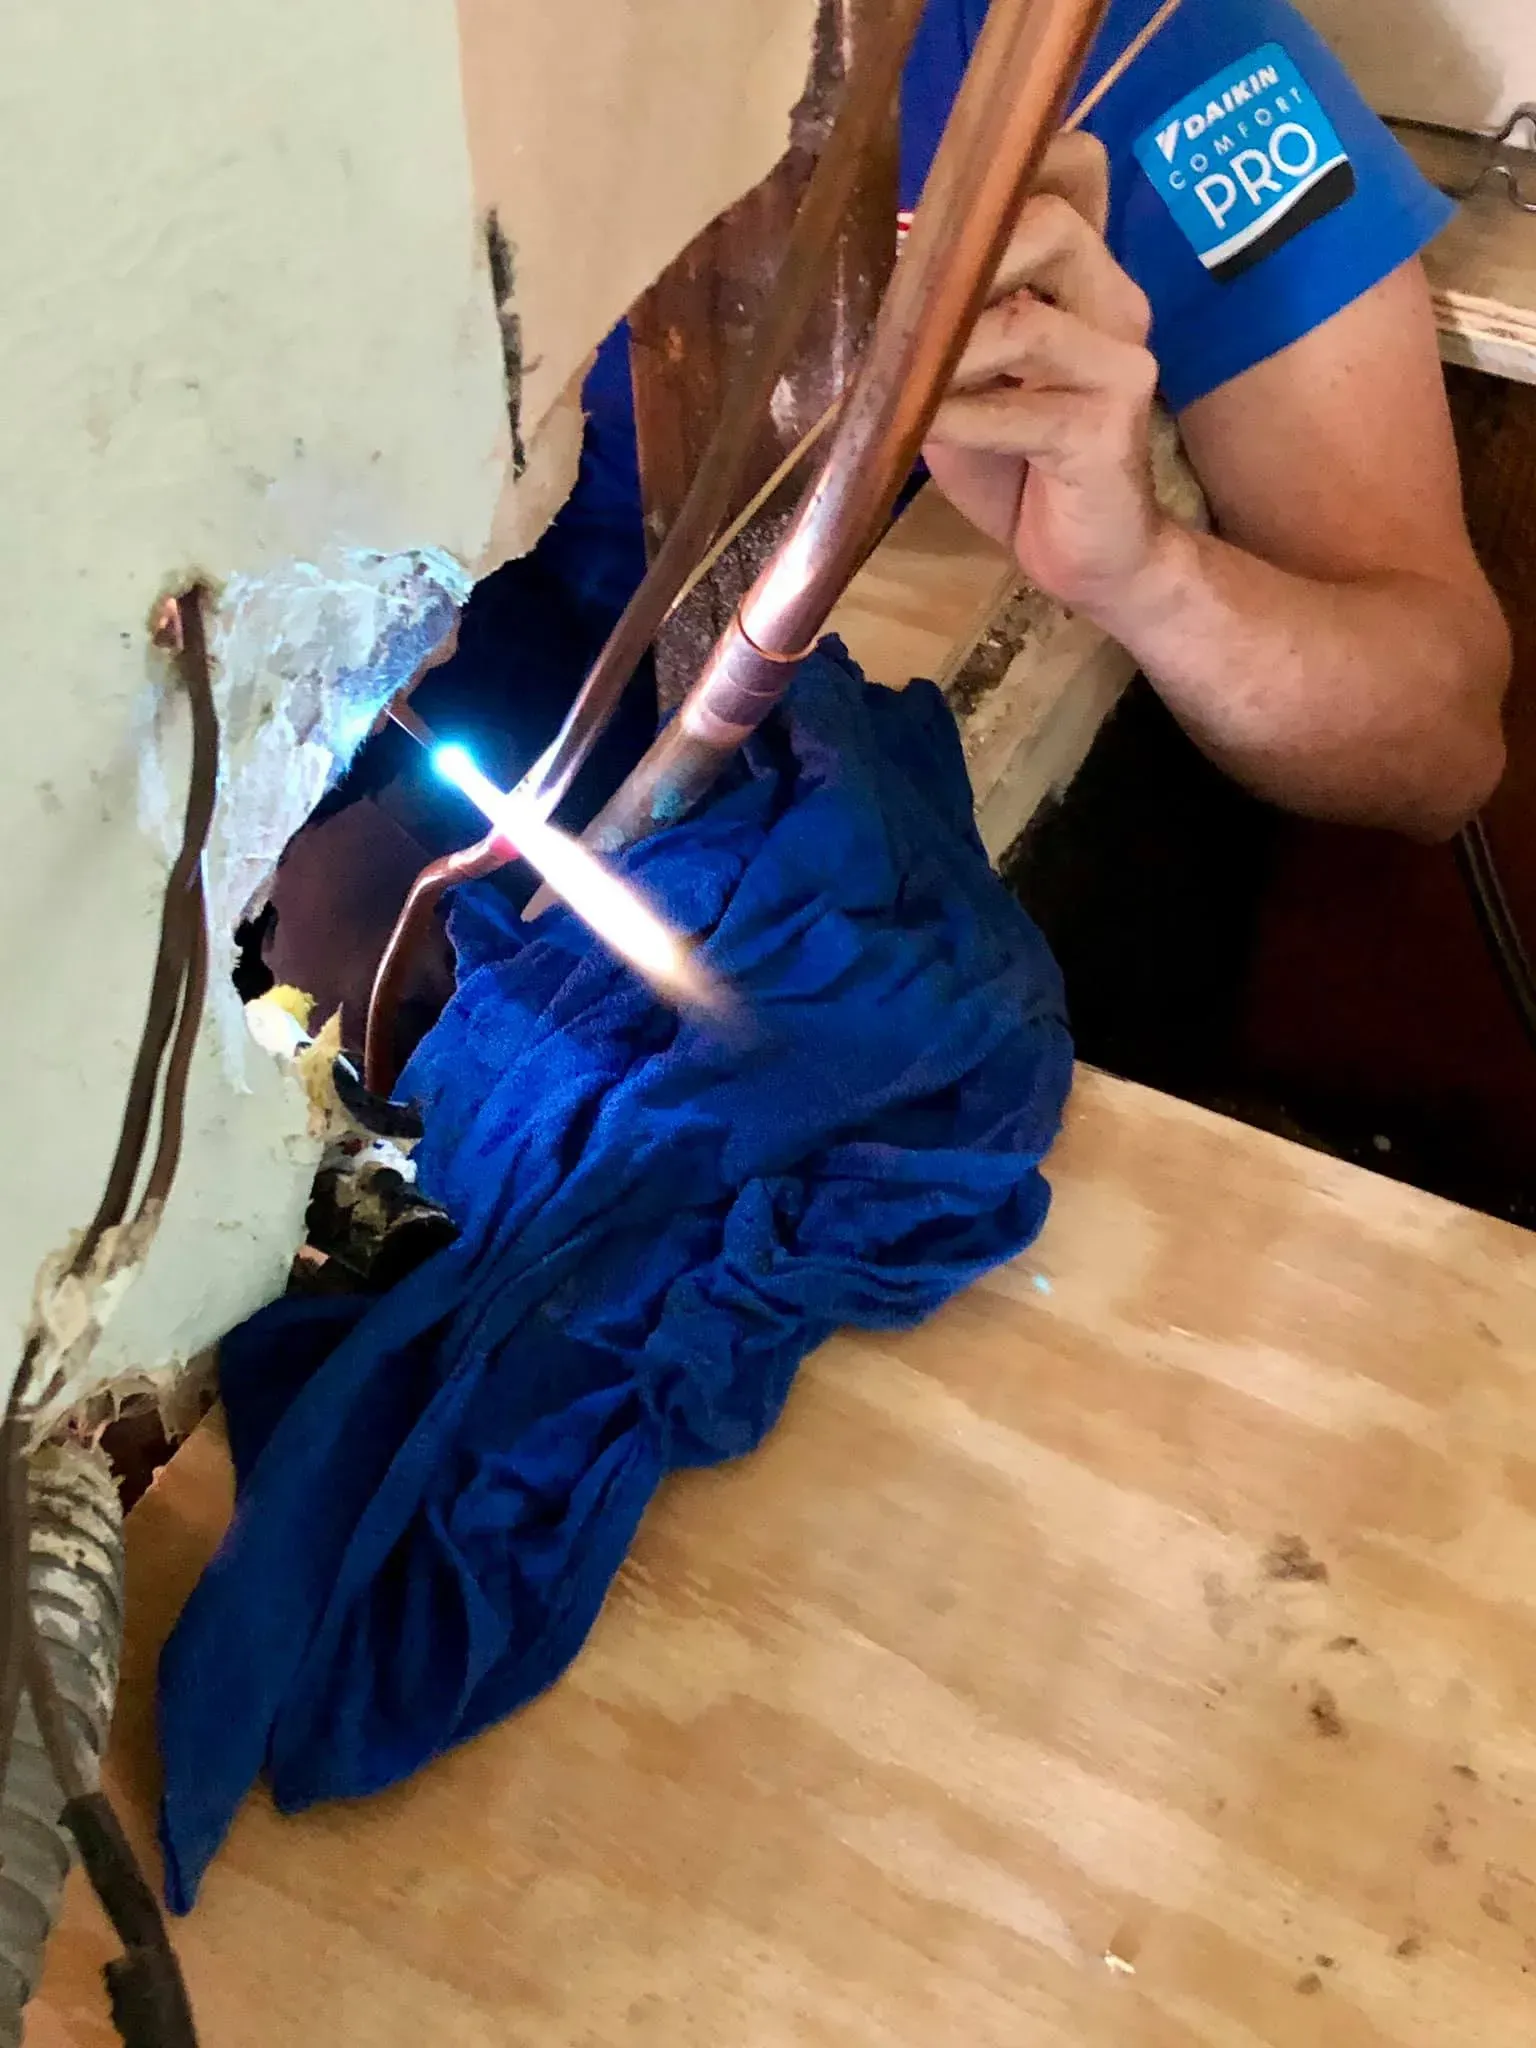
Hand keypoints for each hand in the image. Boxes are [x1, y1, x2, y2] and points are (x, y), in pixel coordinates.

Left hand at [923, 134, 1164, 615]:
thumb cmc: (1024, 466)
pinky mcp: (1106, 434)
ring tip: (896, 379)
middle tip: (904, 307)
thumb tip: (870, 275)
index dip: (1013, 164)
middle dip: (963, 257)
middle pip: (1051, 223)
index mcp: (1087, 278)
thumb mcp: (972, 379)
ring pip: (1025, 323)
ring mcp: (1121, 367)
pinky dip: (957, 417)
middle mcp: (1116, 304)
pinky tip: (918, 429)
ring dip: (945, 352)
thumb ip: (943, 321)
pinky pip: (1019, 412)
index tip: (936, 208)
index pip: (1078, 169)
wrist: (1094, 559)